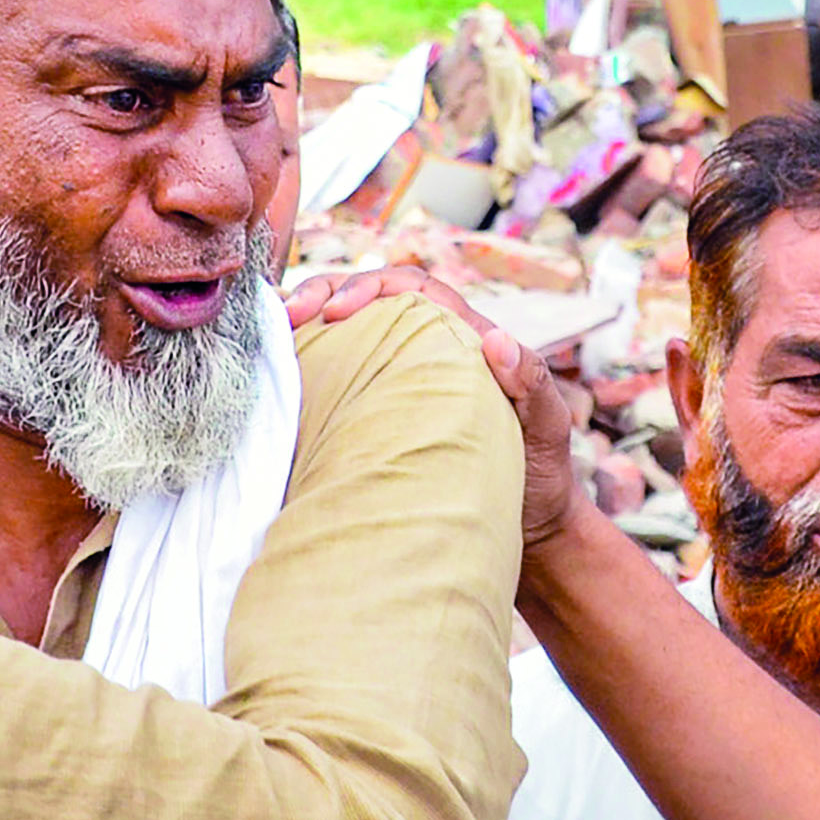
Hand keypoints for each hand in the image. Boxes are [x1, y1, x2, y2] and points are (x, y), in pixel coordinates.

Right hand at [283, 264, 584, 550]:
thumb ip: (530, 382)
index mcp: (466, 339)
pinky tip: (282, 382)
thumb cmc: (544, 475)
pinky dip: (312, 372)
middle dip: (325, 294)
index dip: (371, 287)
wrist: (532, 532)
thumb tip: (495, 341)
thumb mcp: (547, 426)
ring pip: (352, 338)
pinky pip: (345, 381)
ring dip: (312, 327)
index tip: (337, 312)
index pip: (413, 291)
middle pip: (371, 302)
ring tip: (272, 336)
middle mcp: (430, 353)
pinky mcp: (384, 418)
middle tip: (288, 314)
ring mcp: (404, 384)